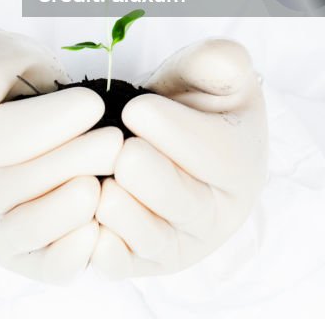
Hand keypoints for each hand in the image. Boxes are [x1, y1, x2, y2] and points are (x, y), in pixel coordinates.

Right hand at [0, 27, 121, 283]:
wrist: (14, 110)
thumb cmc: (5, 80)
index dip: (48, 123)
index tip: (92, 103)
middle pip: (13, 184)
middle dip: (70, 162)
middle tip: (114, 142)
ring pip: (25, 229)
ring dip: (67, 210)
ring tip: (102, 185)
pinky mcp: (20, 255)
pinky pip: (41, 266)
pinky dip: (66, 257)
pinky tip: (96, 234)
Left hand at [91, 38, 266, 277]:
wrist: (166, 140)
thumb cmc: (192, 105)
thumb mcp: (214, 73)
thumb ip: (221, 60)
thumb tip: (223, 62)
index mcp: (243, 167)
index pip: (213, 154)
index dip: (169, 129)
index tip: (136, 108)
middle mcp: (218, 217)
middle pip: (179, 201)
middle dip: (138, 167)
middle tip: (117, 145)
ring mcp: (180, 246)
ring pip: (146, 237)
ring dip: (114, 202)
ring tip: (100, 174)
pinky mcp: (140, 263)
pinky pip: (116, 262)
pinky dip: (92, 237)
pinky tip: (82, 205)